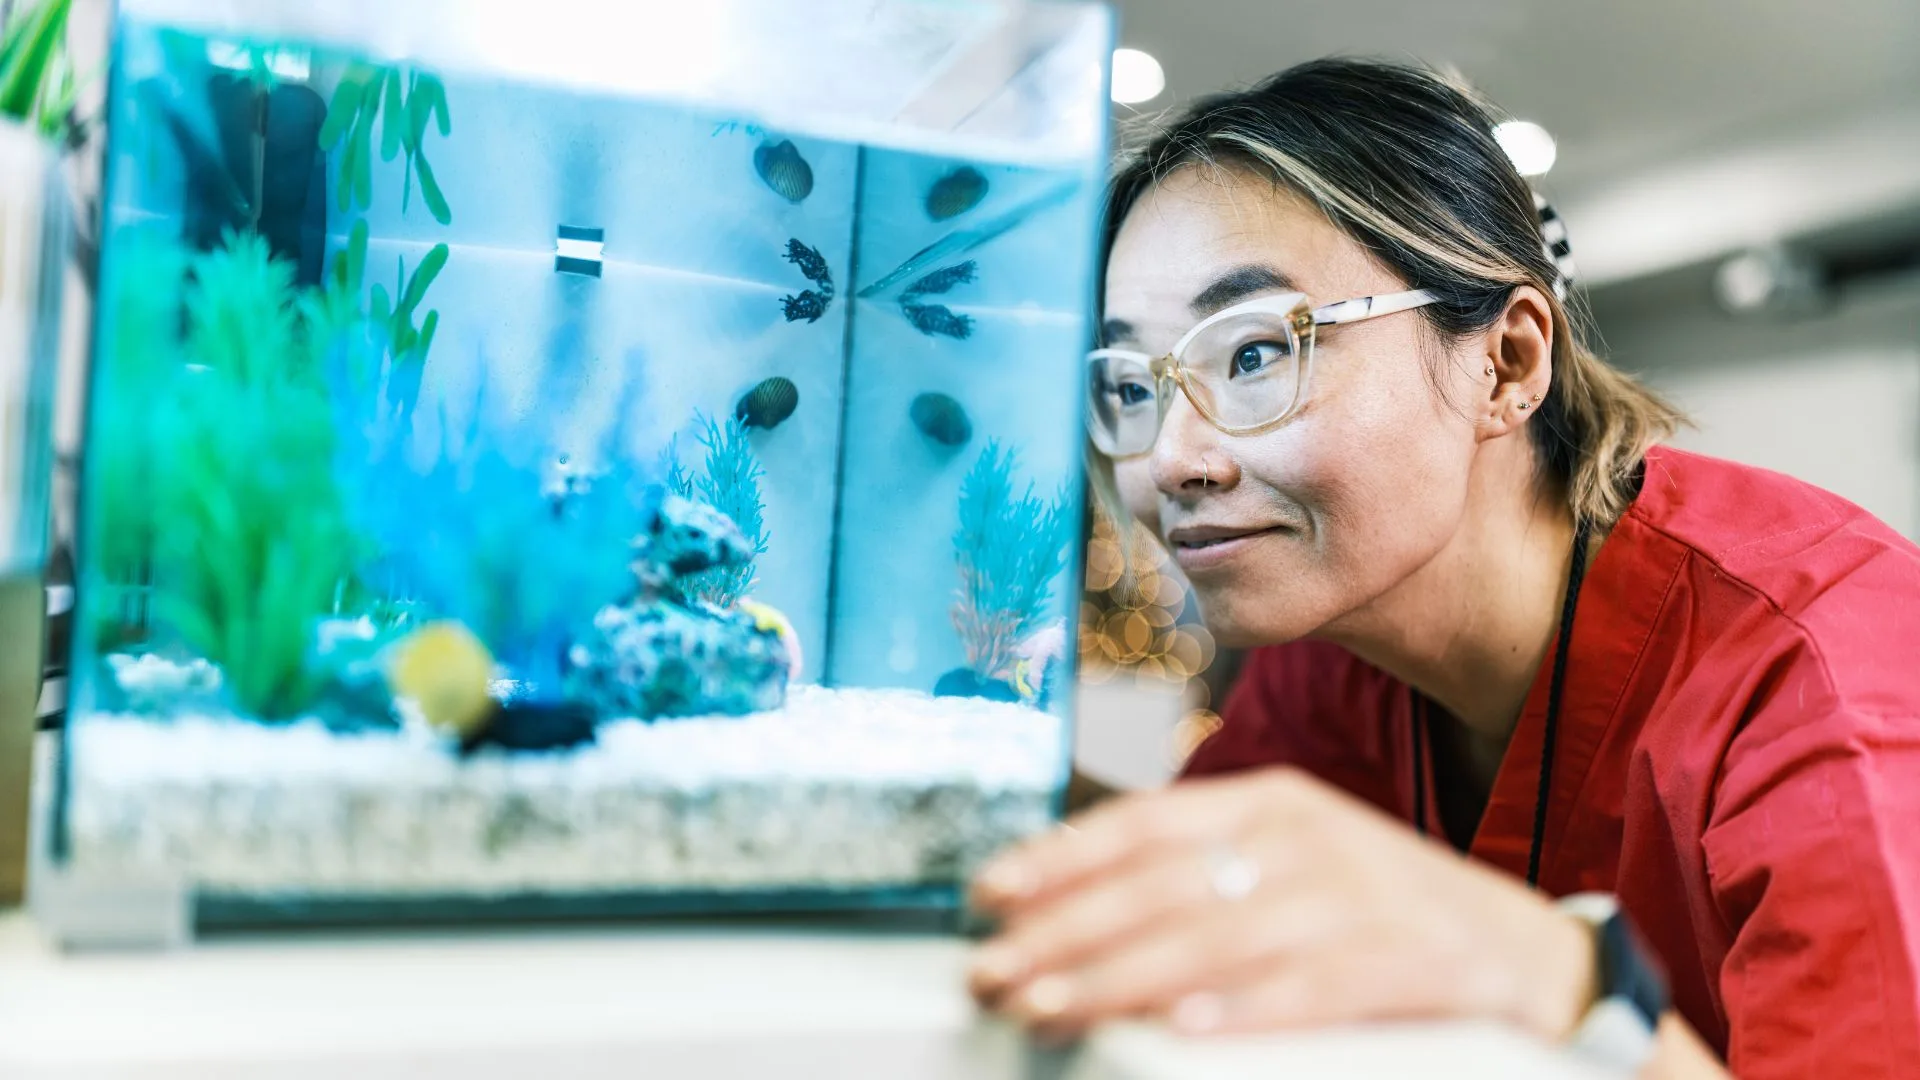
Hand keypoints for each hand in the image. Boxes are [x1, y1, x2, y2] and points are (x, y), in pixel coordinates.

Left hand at [966, 767, 1597, 1041]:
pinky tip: (1178, 1032)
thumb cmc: (1387, 921)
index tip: (988, 894)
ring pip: (1216, 935)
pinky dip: (1241, 1011)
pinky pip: (1310, 989)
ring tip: (1048, 1009)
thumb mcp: (1296, 874)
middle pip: (1162, 884)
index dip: (1060, 857)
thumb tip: (1076, 913)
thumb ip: (1203, 879)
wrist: (1538, 962)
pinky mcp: (1410, 961)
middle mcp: (1309, 837)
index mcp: (1273, 804)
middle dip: (1064, 931)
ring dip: (1120, 977)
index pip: (1144, 823)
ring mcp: (1361, 896)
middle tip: (993, 973)